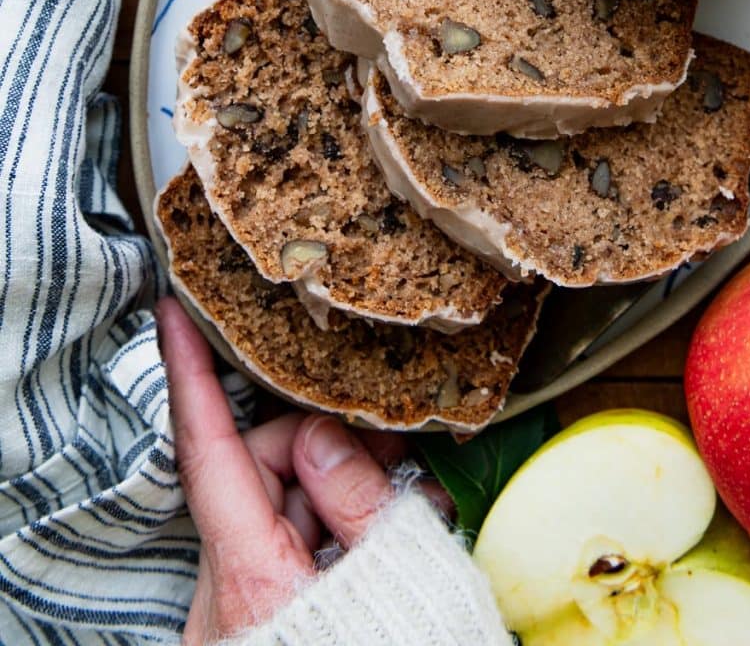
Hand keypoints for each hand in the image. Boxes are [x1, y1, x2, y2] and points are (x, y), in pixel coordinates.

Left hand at [158, 297, 403, 645]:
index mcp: (256, 580)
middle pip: (249, 476)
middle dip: (309, 448)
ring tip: (391, 515)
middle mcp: (224, 601)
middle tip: (383, 457)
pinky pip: (272, 555)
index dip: (191, 375)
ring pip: (265, 514)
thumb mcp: (398, 573)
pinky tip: (367, 546)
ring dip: (321, 496)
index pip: (209, 452)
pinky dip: (314, 534)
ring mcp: (229, 621)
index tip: (173, 314)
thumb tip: (327, 432)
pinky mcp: (245, 631)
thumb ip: (357, 494)